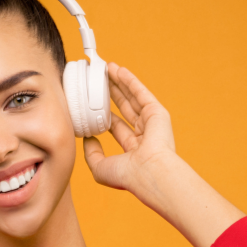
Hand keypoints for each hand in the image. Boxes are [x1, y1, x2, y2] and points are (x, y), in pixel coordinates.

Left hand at [83, 62, 176, 191]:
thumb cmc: (128, 176)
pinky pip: (141, 93)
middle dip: (111, 93)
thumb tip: (88, 139)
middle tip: (99, 81)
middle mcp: (143, 135)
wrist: (149, 173)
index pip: (116, 126)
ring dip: (119, 83)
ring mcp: (151, 123)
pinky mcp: (157, 113)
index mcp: (132, 150)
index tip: (92, 103)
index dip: (104, 113)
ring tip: (106, 70)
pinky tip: (119, 71)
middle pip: (123, 108)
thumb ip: (92, 154)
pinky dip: (130, 81)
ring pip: (131, 98)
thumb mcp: (100, 167)